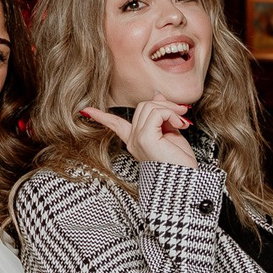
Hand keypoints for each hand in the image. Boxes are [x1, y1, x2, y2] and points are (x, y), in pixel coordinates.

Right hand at [79, 99, 195, 168]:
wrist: (186, 178)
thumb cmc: (180, 161)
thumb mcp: (170, 131)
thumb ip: (161, 114)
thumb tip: (156, 94)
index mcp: (136, 141)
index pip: (115, 125)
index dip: (102, 117)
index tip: (86, 111)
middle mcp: (133, 141)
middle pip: (143, 106)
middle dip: (165, 105)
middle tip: (182, 114)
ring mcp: (137, 139)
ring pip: (150, 106)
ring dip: (171, 110)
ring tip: (182, 122)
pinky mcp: (145, 138)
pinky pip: (157, 113)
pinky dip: (171, 114)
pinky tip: (180, 125)